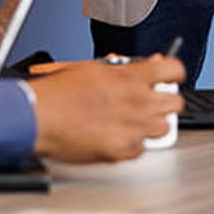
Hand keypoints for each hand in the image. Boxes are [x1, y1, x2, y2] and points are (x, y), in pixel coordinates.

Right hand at [28, 55, 184, 162]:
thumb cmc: (58, 92)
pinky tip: (114, 134)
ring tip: (129, 120)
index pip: (173, 70)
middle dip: (165, 101)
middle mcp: (136, 101)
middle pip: (175, 102)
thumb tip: (148, 64)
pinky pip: (141, 148)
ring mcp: (132, 127)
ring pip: (163, 127)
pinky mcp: (123, 150)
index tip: (169, 77)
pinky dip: (131, 143)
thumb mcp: (92, 68)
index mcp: (129, 76)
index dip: (173, 73)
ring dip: (149, 124)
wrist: (39, 116)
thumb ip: (124, 67)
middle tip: (150, 101)